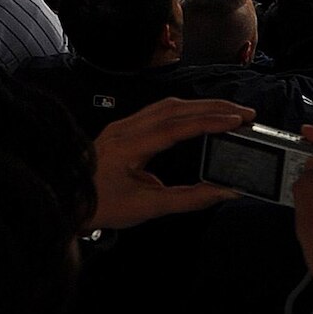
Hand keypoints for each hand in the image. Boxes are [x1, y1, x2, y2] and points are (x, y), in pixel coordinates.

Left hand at [86, 95, 252, 231]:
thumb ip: (189, 199)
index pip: (176, 126)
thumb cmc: (102, 206)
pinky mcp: (123, 128)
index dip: (209, 121)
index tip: (236, 120)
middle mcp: (125, 129)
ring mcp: (122, 126)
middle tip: (244, 113)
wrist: (68, 203)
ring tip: (228, 112)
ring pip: (167, 105)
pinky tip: (198, 114)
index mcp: (128, 146)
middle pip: (175, 107)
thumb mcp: (148, 208)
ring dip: (200, 105)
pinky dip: (184, 110)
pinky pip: (158, 110)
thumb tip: (223, 191)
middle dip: (213, 107)